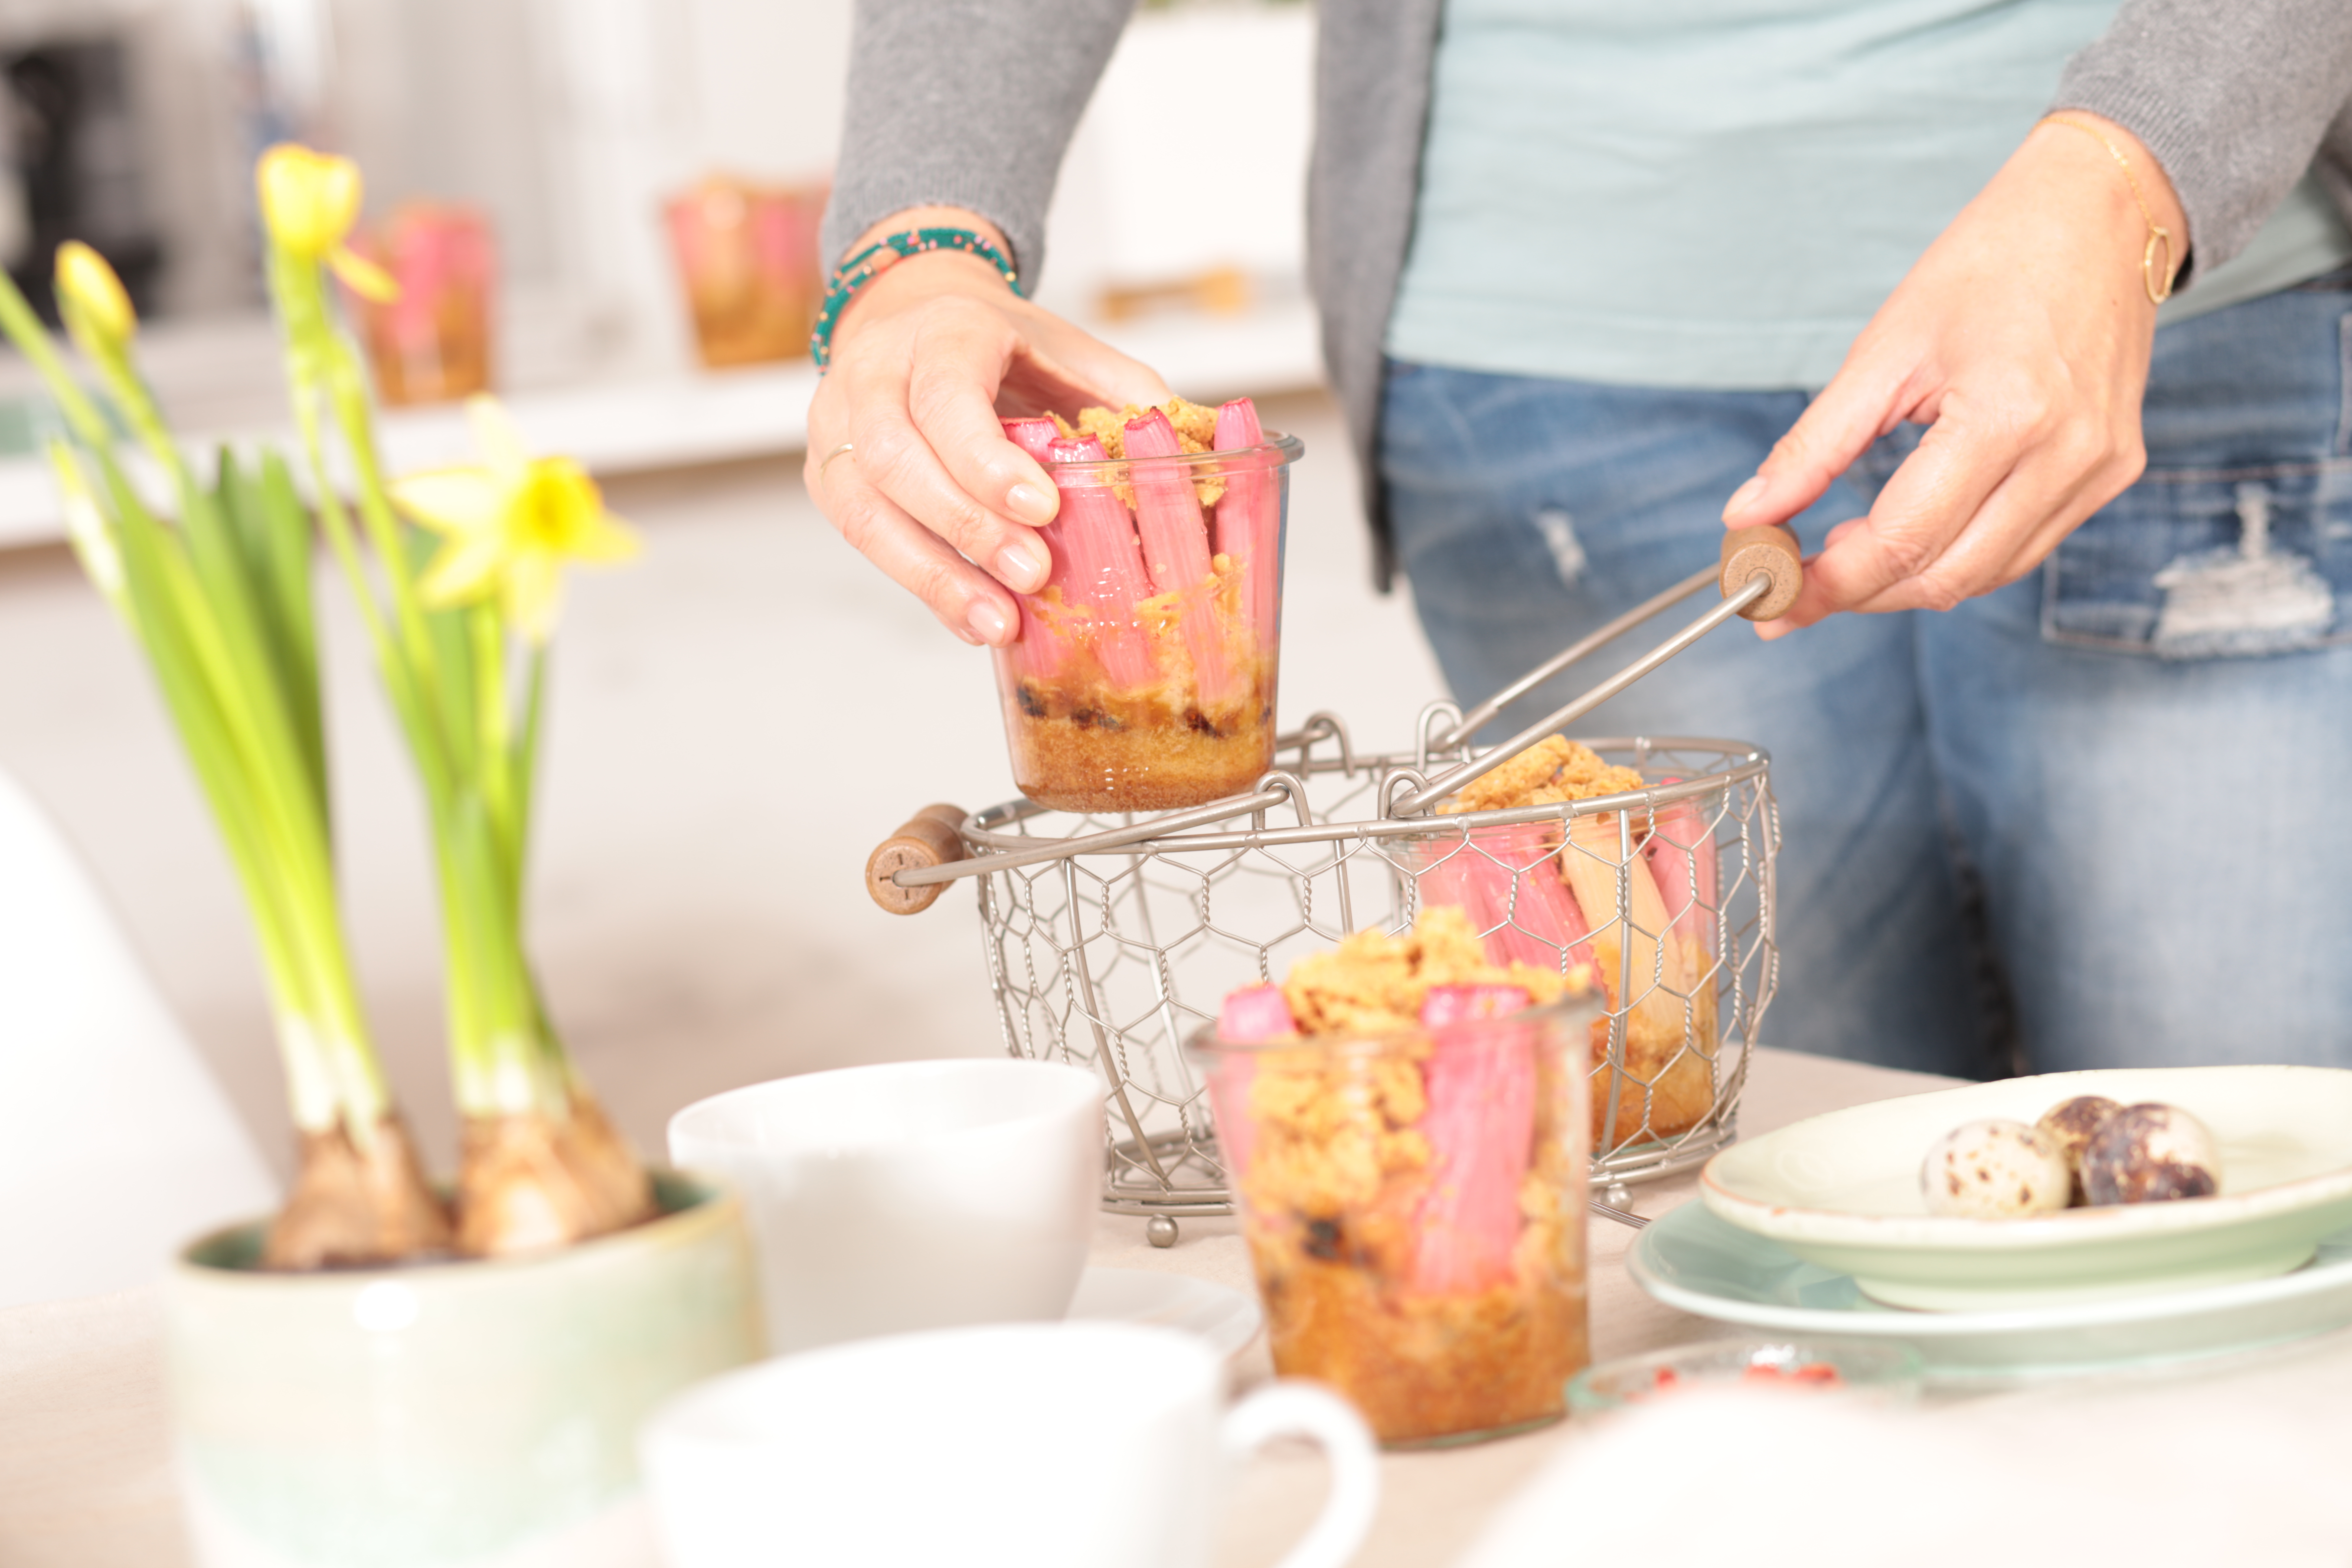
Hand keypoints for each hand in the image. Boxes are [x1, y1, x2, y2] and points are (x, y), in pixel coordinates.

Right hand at [804, 206, 1171, 645]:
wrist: (914, 309)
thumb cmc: (999, 344)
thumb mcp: (1068, 348)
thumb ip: (1124, 396)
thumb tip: (1198, 456)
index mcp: (941, 331)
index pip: (947, 395)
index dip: (985, 458)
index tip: (1041, 508)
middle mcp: (872, 372)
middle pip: (895, 456)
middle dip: (965, 524)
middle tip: (1031, 575)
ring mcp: (835, 424)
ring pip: (863, 507)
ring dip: (932, 573)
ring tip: (996, 623)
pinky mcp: (826, 473)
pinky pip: (862, 536)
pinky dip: (919, 583)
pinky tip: (968, 617)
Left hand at [1722, 115, 2186, 638]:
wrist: (2098, 214)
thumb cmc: (1990, 264)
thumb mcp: (1885, 349)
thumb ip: (1813, 445)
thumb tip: (1747, 514)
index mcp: (2009, 417)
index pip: (1901, 541)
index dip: (1826, 581)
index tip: (1765, 592)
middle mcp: (2067, 456)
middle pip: (1943, 576)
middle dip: (1858, 595)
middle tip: (1790, 588)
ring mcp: (2099, 470)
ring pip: (1983, 576)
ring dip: (1903, 584)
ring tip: (1840, 558)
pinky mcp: (2112, 472)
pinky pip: (2021, 549)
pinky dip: (1955, 557)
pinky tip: (1908, 537)